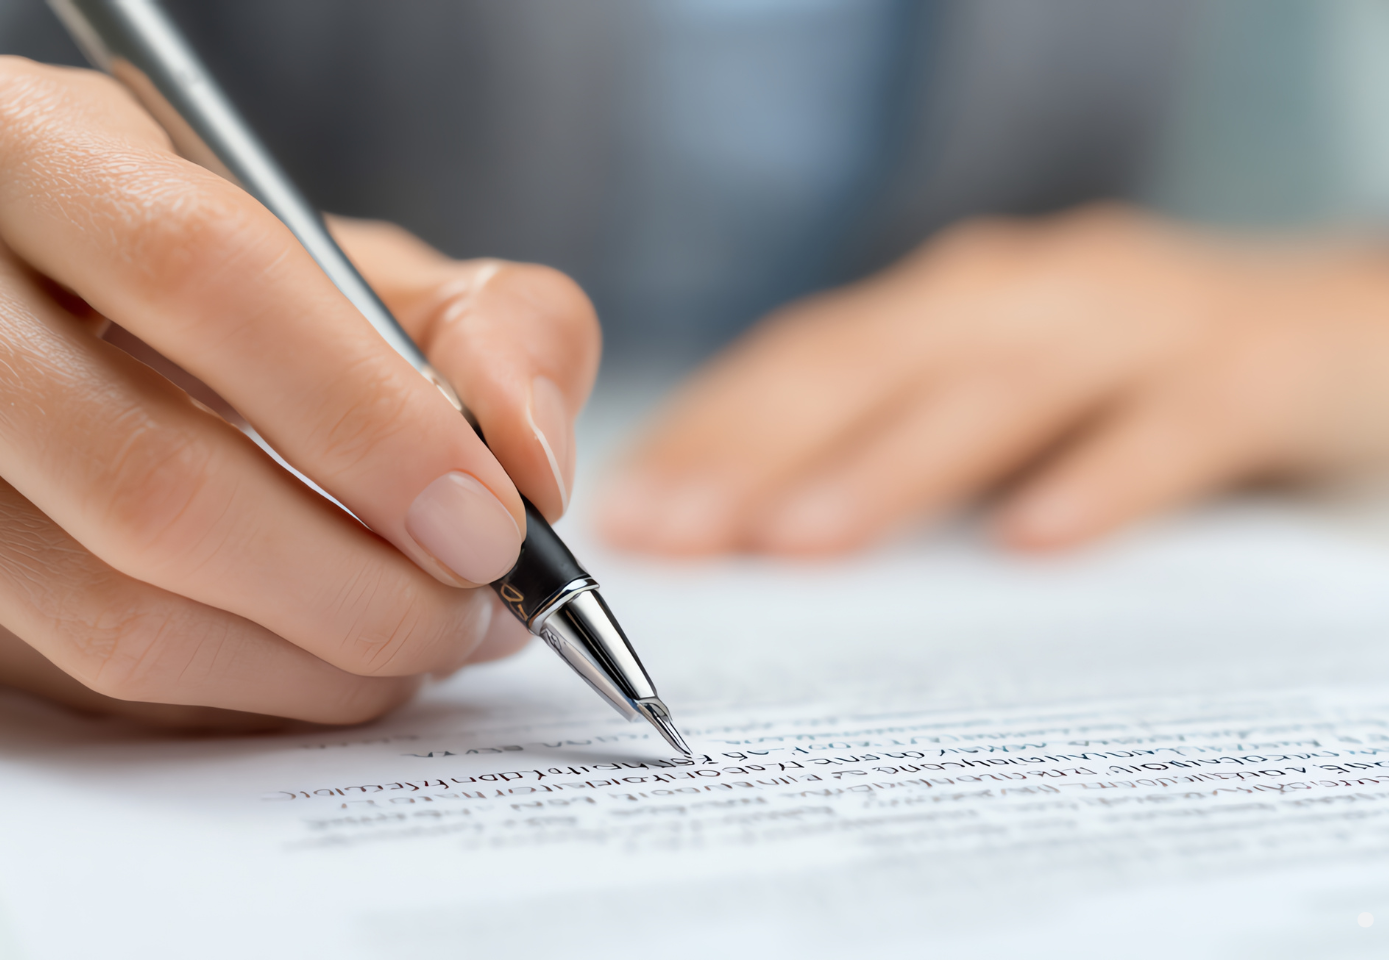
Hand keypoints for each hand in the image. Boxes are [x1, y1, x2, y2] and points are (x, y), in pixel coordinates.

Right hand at [0, 57, 597, 726]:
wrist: (50, 321)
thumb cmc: (221, 283)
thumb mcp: (357, 260)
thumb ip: (488, 326)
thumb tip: (533, 467)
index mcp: (34, 151)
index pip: (205, 277)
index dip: (370, 421)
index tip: (488, 522)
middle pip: (152, 484)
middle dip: (361, 588)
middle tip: (472, 617)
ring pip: (112, 617)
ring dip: (313, 667)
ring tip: (422, 647)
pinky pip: (98, 682)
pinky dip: (249, 694)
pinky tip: (324, 659)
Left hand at [598, 205, 1388, 555]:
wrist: (1357, 334)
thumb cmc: (1143, 383)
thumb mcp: (1008, 403)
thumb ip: (902, 450)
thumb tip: (753, 536)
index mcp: (955, 307)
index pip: (805, 361)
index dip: (713, 430)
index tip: (633, 515)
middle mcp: (1027, 294)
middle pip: (871, 367)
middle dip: (760, 451)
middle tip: (674, 538)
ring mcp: (1140, 321)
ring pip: (997, 387)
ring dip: (889, 463)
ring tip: (795, 543)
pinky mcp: (1256, 366)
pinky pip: (1174, 420)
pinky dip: (1103, 475)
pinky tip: (1033, 541)